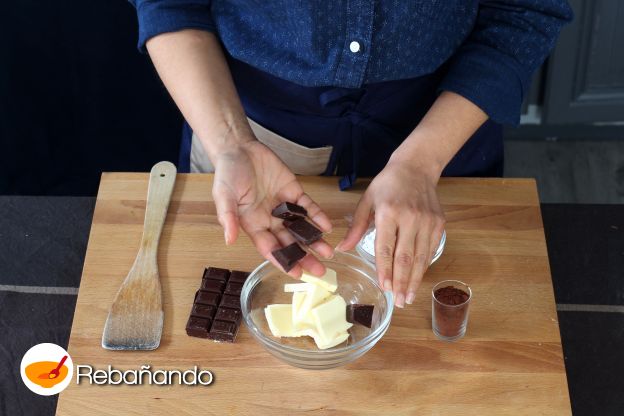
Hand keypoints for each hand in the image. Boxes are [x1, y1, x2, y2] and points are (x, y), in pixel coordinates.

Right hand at [211, 139, 333, 276]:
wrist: (239, 148)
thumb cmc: (227, 173)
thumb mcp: (223, 195)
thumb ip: (228, 217)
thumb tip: (229, 240)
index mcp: (253, 225)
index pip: (270, 249)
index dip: (283, 262)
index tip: (296, 274)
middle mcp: (270, 220)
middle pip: (289, 243)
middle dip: (304, 257)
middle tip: (320, 271)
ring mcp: (283, 207)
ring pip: (301, 228)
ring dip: (314, 240)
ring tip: (329, 252)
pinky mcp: (293, 192)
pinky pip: (307, 207)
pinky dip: (317, 216)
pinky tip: (327, 226)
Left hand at [337, 158, 444, 306]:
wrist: (416, 167)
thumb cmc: (387, 184)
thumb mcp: (367, 200)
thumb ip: (355, 226)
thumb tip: (342, 249)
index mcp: (388, 212)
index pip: (386, 248)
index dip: (385, 270)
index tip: (384, 288)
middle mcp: (410, 218)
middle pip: (405, 257)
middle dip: (401, 282)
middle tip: (399, 302)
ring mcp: (427, 221)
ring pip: (420, 257)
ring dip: (414, 280)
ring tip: (408, 297)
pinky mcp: (438, 224)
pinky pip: (430, 250)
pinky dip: (424, 266)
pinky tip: (417, 279)